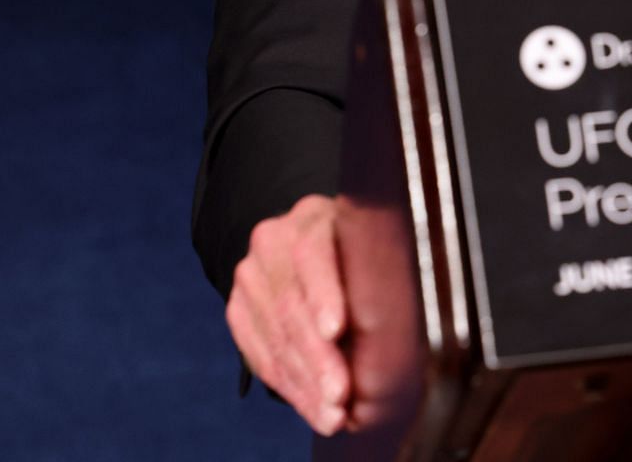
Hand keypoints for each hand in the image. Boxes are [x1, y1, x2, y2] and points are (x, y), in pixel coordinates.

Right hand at [226, 194, 351, 434]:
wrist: (309, 246)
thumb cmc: (359, 255)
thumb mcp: (368, 252)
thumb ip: (373, 281)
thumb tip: (394, 339)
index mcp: (313, 217)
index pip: (312, 253)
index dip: (323, 294)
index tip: (336, 330)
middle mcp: (273, 239)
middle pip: (291, 304)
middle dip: (317, 358)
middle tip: (340, 395)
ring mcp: (250, 273)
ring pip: (274, 335)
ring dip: (305, 382)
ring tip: (332, 413)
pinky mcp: (237, 305)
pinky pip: (257, 353)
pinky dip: (288, 386)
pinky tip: (312, 406)